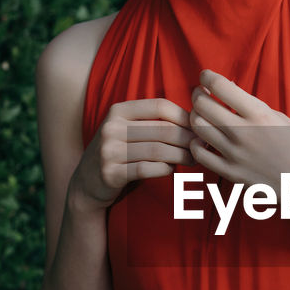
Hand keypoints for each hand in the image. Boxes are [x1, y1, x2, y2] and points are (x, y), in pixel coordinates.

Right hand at [70, 97, 194, 210]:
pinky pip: (146, 169)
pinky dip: (164, 170)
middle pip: (162, 130)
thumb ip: (153, 122)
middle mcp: (111, 127)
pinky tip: (171, 169)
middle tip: (202, 147)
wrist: (87, 183)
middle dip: (188, 139)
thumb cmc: (119, 153)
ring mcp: (109, 151)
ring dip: (181, 156)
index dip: (184, 116)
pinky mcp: (110, 173)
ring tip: (194, 160)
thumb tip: (195, 118)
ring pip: (157, 150)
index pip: (160, 106)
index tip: (198, 127)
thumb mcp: (128, 129)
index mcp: (118, 110)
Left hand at [188, 69, 289, 194]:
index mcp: (259, 115)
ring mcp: (235, 155)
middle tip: (201, 94)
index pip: (220, 86)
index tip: (206, 76)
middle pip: (202, 105)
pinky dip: (196, 144)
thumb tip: (230, 90)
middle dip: (198, 95)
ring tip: (202, 116)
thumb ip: (254, 106)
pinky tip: (204, 141)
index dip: (207, 76)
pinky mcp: (231, 173)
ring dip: (196, 117)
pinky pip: (199, 155)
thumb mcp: (281, 119)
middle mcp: (244, 133)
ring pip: (198, 127)